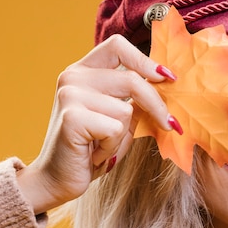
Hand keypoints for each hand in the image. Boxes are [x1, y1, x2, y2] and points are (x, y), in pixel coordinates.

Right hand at [16, 34, 176, 214]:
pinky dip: (112, 147)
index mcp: (83, 71)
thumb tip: (167, 87)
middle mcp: (73, 77)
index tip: (168, 79)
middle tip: (170, 125)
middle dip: (157, 106)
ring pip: (126, 110)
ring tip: (103, 146)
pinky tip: (95, 154)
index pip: (118, 46)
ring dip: (123, 136)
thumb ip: (135, 102)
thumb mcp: (118, 120)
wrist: (57, 180)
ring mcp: (70, 95)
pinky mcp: (72, 117)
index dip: (146, 61)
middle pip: (132, 80)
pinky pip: (115, 129)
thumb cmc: (91, 151)